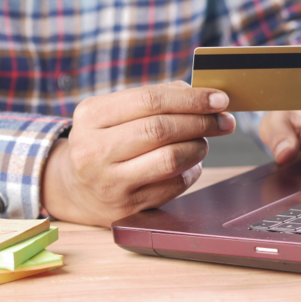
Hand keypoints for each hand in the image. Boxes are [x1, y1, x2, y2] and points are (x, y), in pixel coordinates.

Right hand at [41, 81, 235, 226]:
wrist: (76, 188)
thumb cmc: (107, 139)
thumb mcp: (115, 112)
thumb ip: (155, 97)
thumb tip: (201, 93)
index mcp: (91, 116)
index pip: (149, 100)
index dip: (190, 98)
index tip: (219, 99)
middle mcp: (94, 150)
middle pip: (161, 129)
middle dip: (201, 122)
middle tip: (224, 120)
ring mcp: (110, 182)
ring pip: (170, 160)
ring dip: (198, 147)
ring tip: (203, 141)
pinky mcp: (127, 207)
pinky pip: (174, 185)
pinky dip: (191, 170)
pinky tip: (190, 163)